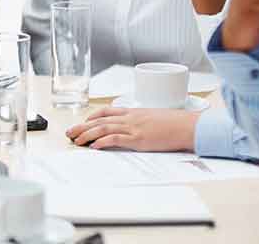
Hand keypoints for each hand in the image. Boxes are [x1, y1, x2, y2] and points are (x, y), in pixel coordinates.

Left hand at [66, 107, 199, 150]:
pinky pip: (115, 139)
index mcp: (133, 112)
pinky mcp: (138, 139)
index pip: (107, 111)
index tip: (83, 121)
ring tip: (76, 141)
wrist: (188, 125)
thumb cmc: (175, 122)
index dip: (92, 116)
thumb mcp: (154, 117)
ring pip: (103, 128)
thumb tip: (137, 127)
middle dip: (82, 127)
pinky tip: (94, 147)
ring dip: (87, 135)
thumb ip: (141, 120)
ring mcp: (133, 128)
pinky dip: (102, 142)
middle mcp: (130, 118)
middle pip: (99, 120)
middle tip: (69, 133)